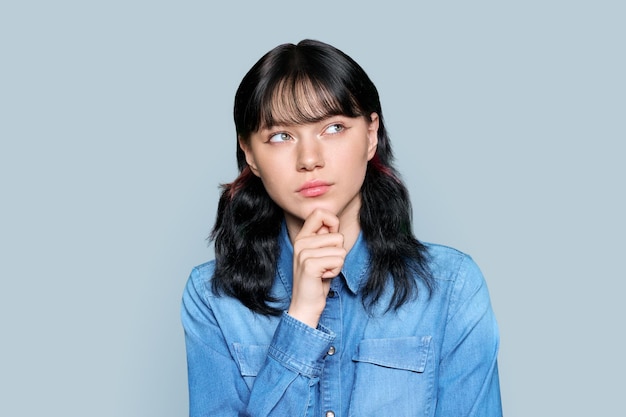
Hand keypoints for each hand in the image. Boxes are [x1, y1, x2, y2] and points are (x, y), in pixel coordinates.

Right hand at [287, 209, 345, 327]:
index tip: (331, 240)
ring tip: (324, 272)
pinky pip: (338, 261)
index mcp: (302, 237)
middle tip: (325, 265)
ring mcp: (303, 253)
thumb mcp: (321, 254)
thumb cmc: (317, 279)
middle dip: (338, 253)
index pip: (320, 213)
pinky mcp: (310, 264)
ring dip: (337, 264)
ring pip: (340, 250)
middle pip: (337, 236)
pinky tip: (323, 277)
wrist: (305, 304)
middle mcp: (301, 242)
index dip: (333, 223)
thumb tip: (333, 221)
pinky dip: (336, 272)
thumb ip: (325, 237)